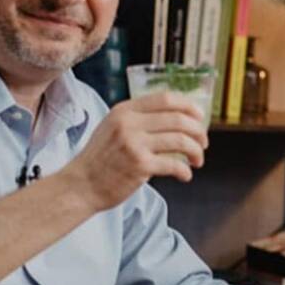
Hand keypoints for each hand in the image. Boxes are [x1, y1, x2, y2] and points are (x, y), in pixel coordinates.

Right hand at [67, 93, 209, 210]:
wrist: (81, 185)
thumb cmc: (100, 159)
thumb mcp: (113, 128)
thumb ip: (138, 119)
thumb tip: (176, 118)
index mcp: (124, 110)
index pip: (166, 99)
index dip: (189, 107)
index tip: (200, 118)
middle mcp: (129, 123)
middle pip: (179, 119)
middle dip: (198, 132)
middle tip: (203, 143)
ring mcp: (134, 144)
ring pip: (181, 140)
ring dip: (196, 151)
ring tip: (197, 161)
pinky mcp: (139, 166)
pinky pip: (174, 164)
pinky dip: (185, 171)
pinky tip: (185, 176)